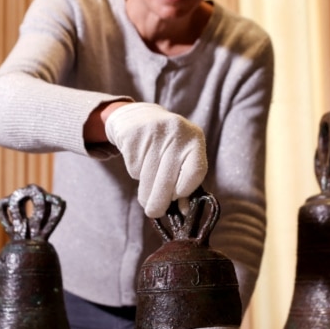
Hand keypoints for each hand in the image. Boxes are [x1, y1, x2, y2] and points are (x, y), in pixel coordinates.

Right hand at [104, 102, 206, 217]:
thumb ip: (186, 181)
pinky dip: (135, 174)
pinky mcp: (134, 135)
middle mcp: (177, 133)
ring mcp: (154, 132)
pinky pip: (134, 168)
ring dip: (145, 192)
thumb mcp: (182, 156)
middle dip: (159, 202)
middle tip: (153, 212)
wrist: (139, 117)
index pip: (196, 172)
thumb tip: (184, 211)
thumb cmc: (167, 145)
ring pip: (148, 177)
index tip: (175, 199)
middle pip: (168, 179)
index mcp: (195, 139)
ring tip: (146, 191)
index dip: (185, 190)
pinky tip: (139, 164)